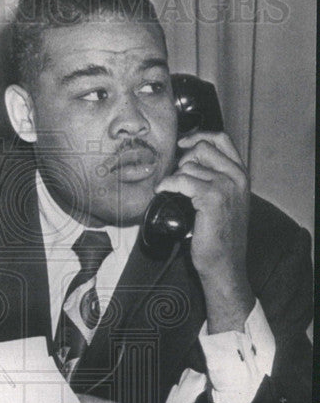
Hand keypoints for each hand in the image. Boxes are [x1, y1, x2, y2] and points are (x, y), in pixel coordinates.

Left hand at [155, 131, 253, 331]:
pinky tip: (162, 191)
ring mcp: (226, 186)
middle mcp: (237, 177)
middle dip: (183, 160)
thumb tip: (189, 163)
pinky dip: (168, 184)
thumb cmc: (221, 238)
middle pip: (202, 148)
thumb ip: (216, 180)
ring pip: (190, 166)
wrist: (225, 265)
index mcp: (241, 175)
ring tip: (171, 192)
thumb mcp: (225, 202)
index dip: (198, 137)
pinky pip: (182, 180)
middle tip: (176, 179)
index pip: (221, 139)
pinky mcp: (212, 198)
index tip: (183, 144)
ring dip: (175, 177)